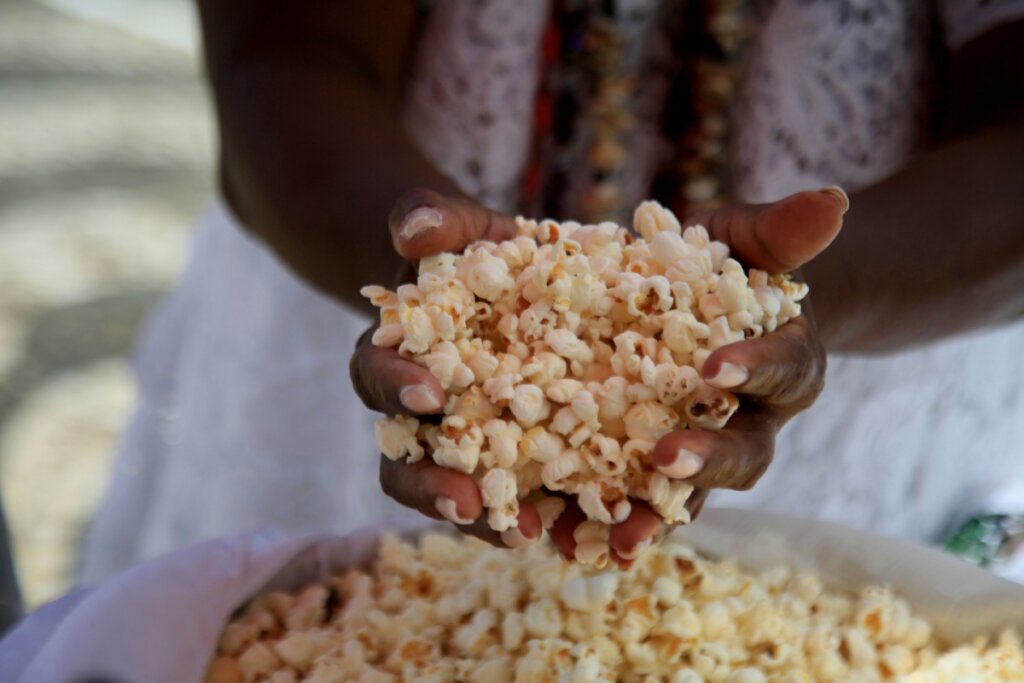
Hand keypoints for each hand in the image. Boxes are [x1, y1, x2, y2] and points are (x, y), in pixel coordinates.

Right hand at [351, 189, 545, 547]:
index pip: (376, 375)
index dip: (393, 386)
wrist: (512, 281)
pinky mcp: (517, 463)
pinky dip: (542, 520)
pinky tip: (574, 533)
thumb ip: (431, 217)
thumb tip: (411, 228)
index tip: (427, 394)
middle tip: (466, 501)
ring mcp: (468, 445)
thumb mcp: (458, 225)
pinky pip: (519, 500)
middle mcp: (421, 414)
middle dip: (430, 484)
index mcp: (396, 356)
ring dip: (484, 520)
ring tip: (523, 534)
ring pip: (457, 494)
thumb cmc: (477, 251)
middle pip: (406, 460)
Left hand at [578, 188, 845, 563]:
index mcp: (786, 365)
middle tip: (666, 459)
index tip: (717, 368)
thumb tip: (833, 200)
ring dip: (657, 516)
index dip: (755, 370)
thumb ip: (782, 231)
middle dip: (707, 459)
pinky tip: (570, 540)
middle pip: (744, 453)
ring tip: (618, 538)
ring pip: (693, 495)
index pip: (782, 370)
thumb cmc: (728, 266)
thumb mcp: (748, 240)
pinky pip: (641, 503)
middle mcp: (755, 421)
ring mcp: (706, 452)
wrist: (703, 304)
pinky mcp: (656, 470)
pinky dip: (610, 522)